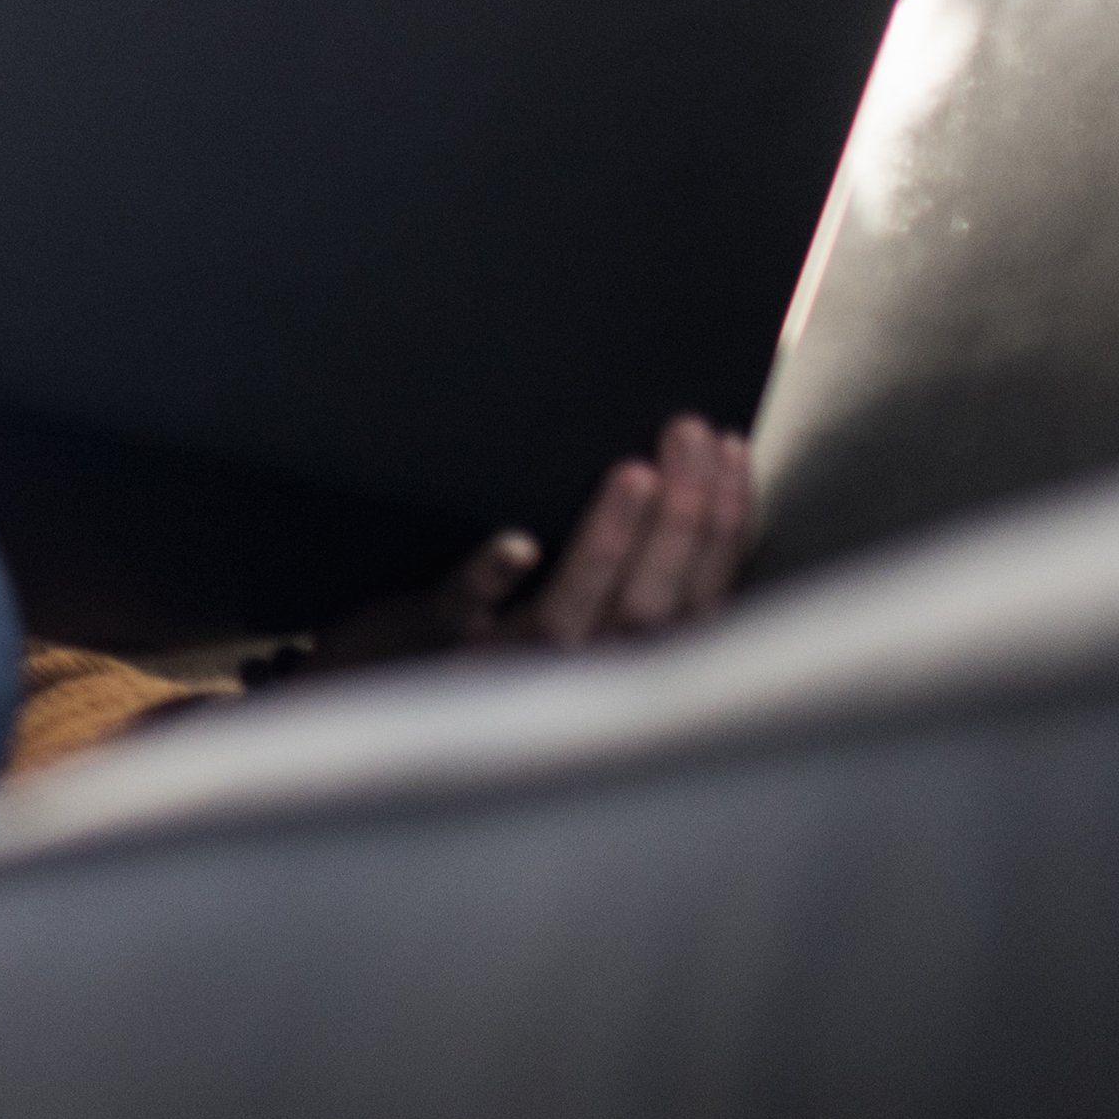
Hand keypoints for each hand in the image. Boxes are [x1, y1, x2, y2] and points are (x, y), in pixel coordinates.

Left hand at [282, 416, 754, 675]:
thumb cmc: (502, 635)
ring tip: (636, 472)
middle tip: (689, 431)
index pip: (697, 601)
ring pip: (571, 613)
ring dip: (610, 543)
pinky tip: (518, 543)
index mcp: (624, 666)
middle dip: (684, 520)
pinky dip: (492, 577)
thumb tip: (696, 485)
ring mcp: (506, 663)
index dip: (723, 528)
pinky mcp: (437, 641)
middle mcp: (578, 679)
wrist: (386, 687)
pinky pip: (466, 613)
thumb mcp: (586, 618)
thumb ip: (639, 577)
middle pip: (650, 608)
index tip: (732, 447)